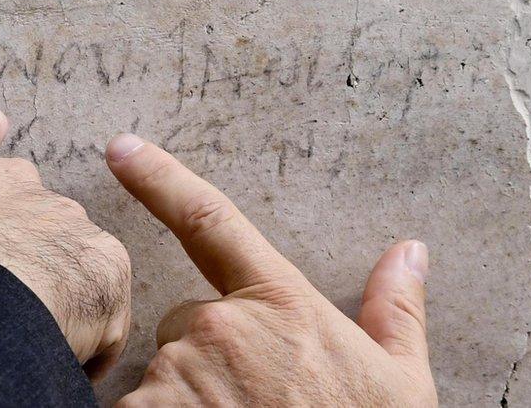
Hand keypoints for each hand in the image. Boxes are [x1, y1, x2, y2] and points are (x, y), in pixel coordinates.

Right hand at [0, 106, 130, 377]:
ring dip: (56, 292)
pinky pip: (103, 307)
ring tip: (23, 338)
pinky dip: (87, 341)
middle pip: (27, 206)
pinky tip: (54, 361)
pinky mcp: (100, 263)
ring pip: (69, 256)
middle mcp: (8, 181)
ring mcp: (57, 217)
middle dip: (20, 247)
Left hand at [105, 134, 436, 405]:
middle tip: (253, 400)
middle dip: (208, 352)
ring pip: (164, 371)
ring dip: (186, 395)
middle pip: (186, 322)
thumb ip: (397, 311)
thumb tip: (409, 252)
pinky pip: (141, 407)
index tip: (121, 148)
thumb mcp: (401, 383)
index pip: (209, 220)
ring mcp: (178, 377)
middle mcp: (218, 329)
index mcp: (278, 304)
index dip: (160, 178)